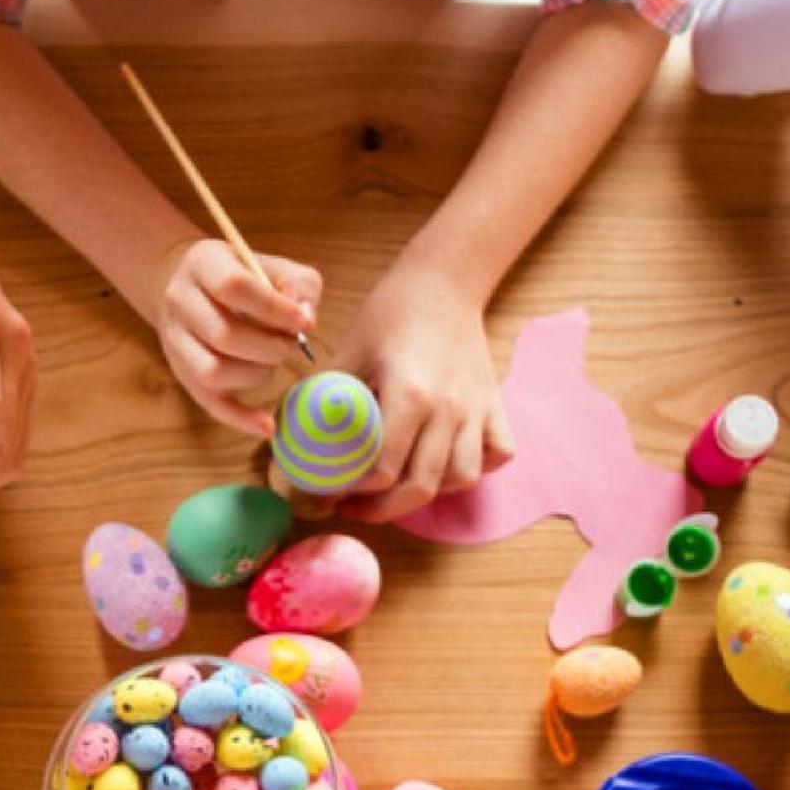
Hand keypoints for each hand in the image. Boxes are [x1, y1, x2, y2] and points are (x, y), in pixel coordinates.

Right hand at [155, 237, 319, 437]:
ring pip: (211, 372)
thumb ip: (299, 286)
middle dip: (269, 347)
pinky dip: (240, 419)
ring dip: (255, 375)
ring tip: (273, 363)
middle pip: (223, 335)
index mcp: (202, 264)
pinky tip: (267, 426)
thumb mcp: (271, 266)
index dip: (274, 308)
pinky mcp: (182, 373)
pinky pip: (208, 403)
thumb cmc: (243, 276)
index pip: (233, 286)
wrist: (192, 286)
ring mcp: (176, 341)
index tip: (303, 323)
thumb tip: (307, 321)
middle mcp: (180, 302)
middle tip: (290, 346)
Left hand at [335, 260, 515, 523]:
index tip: (332, 491)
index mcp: (409, 393)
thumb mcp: (348, 351)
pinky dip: (477, 466)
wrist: (442, 281)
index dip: (354, 490)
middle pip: (421, 486)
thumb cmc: (390, 314)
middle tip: (357, 506)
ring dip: (430, 491)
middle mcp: (448, 407)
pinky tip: (449, 461)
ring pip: (461, 478)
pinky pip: (498, 454)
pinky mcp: (494, 405)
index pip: (384, 468)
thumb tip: (292, 443)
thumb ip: (323, 400)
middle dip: (384, 508)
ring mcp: (476, 408)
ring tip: (400, 486)